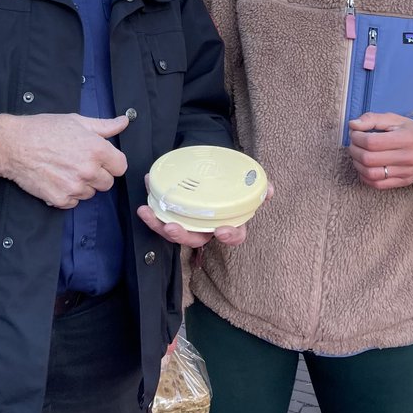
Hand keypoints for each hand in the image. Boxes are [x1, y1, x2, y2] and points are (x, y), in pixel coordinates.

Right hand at [0, 113, 128, 207]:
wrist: (13, 145)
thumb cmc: (43, 129)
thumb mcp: (76, 121)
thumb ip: (104, 126)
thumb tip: (124, 122)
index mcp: (96, 149)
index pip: (121, 167)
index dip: (111, 162)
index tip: (101, 159)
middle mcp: (88, 170)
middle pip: (107, 183)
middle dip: (97, 175)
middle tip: (79, 163)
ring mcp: (74, 187)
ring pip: (90, 193)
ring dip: (82, 185)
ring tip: (65, 169)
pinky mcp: (60, 199)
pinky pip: (73, 202)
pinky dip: (67, 194)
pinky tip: (56, 179)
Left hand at [134, 170, 270, 246]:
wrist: (216, 174)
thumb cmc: (232, 185)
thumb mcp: (247, 187)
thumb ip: (258, 189)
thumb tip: (269, 189)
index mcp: (229, 224)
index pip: (232, 236)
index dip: (229, 236)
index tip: (222, 231)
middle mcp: (208, 228)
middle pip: (195, 238)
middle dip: (182, 235)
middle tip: (170, 227)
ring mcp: (190, 223)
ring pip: (174, 231)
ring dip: (158, 224)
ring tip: (146, 213)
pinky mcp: (174, 214)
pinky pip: (162, 216)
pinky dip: (152, 209)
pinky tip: (144, 199)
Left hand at [347, 112, 412, 188]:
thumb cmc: (408, 131)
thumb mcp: (393, 119)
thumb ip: (372, 119)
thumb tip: (353, 125)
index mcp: (406, 138)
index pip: (372, 142)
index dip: (357, 137)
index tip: (355, 133)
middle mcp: (408, 157)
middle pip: (369, 159)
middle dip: (354, 150)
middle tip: (353, 144)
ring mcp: (406, 172)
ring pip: (371, 174)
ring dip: (357, 164)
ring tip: (357, 155)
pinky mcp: (404, 182)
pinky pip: (377, 184)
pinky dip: (365, 176)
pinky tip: (364, 167)